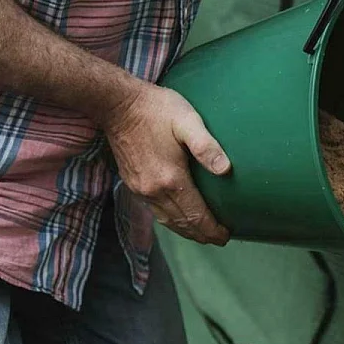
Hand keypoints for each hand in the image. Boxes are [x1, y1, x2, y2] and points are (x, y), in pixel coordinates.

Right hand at [103, 83, 231, 245]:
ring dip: (186, 231)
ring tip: (203, 234)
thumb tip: (226, 170)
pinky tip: (179, 219)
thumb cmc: (155, 109)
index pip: (196, 215)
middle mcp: (154, 190)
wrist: (117, 104)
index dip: (212, 229)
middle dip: (202, 234)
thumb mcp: (187, 120)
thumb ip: (207, 146)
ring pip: (167, 221)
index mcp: (170, 179)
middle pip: (182, 223)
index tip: (226, 235)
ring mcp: (141, 189)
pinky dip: (171, 221)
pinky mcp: (133, 183)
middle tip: (220, 239)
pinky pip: (156, 211)